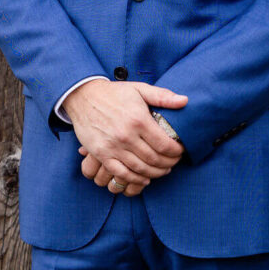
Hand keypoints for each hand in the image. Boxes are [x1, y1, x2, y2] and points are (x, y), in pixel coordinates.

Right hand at [63, 79, 186, 189]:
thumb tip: (185, 101)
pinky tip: (144, 178)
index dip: (176, 151)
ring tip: (163, 170)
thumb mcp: (139, 89)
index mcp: (138, 120)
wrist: (84, 97)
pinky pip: (121, 173)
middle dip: (169, 163)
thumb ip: (163, 96)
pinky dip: (135, 180)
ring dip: (155, 173)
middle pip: (154, 159)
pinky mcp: (102, 154)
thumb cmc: (114, 93)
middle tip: (174, 162)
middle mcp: (126, 136)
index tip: (180, 151)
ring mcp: (113, 147)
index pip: (164, 144)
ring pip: (140, 169)